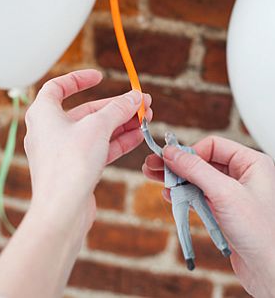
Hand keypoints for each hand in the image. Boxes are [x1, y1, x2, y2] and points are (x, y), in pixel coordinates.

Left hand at [24, 69, 151, 239]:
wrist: (62, 209)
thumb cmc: (69, 163)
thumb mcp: (98, 127)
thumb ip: (118, 109)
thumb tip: (136, 97)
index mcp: (42, 113)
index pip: (57, 87)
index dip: (78, 79)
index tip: (100, 77)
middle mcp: (48, 131)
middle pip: (83, 111)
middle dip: (114, 107)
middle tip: (141, 103)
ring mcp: (60, 151)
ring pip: (93, 132)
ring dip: (119, 124)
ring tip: (146, 118)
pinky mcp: (72, 169)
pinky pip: (95, 149)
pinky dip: (115, 142)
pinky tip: (138, 137)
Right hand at [143, 136, 274, 296]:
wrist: (268, 269)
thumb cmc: (261, 233)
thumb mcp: (224, 193)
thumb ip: (196, 169)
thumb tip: (172, 153)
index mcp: (252, 164)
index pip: (213, 145)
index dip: (189, 152)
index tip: (169, 160)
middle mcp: (244, 176)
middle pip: (202, 161)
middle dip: (177, 164)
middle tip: (153, 165)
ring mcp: (233, 194)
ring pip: (198, 178)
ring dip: (176, 179)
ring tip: (155, 178)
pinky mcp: (225, 210)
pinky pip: (199, 195)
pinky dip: (183, 194)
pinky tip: (170, 196)